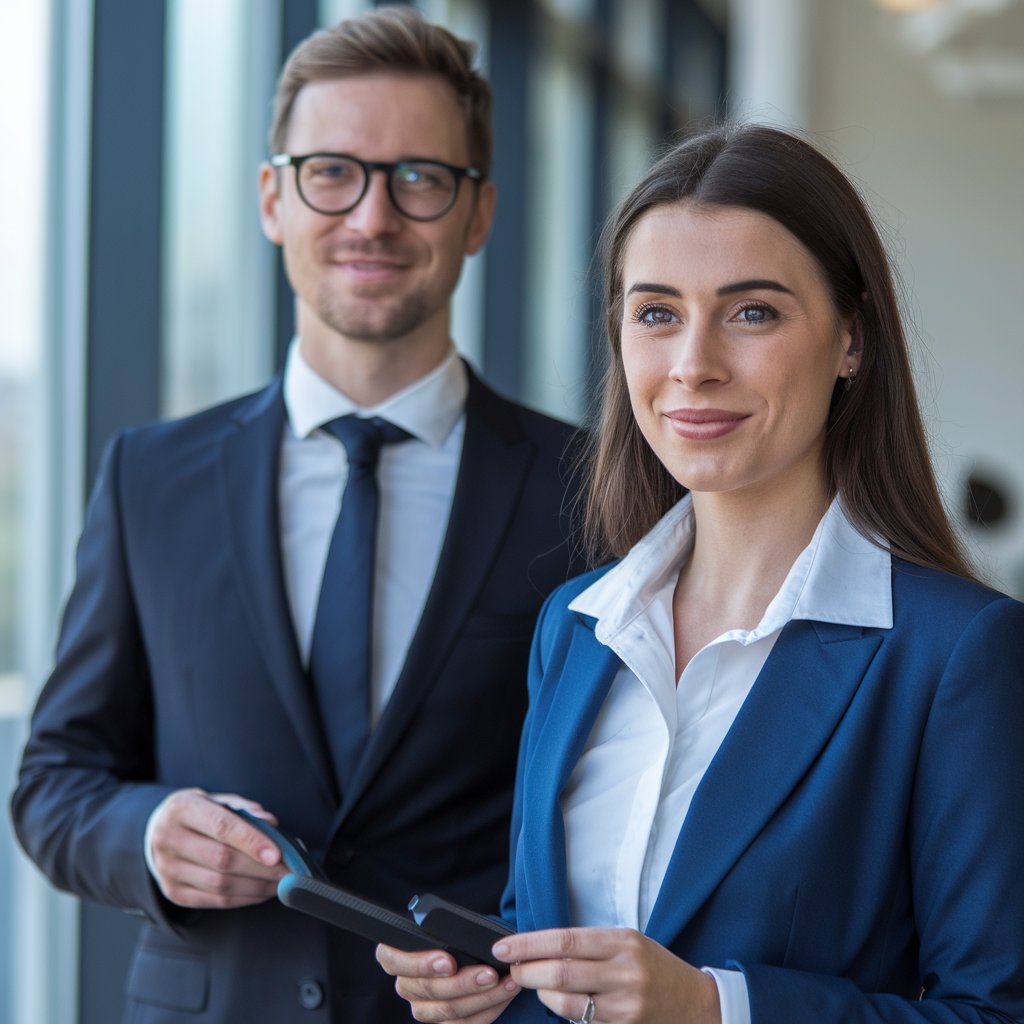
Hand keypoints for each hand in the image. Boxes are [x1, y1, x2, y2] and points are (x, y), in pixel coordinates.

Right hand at [146, 788, 287, 908]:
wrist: (157, 832)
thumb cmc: (198, 814)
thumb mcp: (217, 800)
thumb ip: (245, 809)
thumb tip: (271, 824)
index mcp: (182, 810)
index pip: (221, 827)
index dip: (252, 842)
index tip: (278, 855)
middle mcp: (169, 840)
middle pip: (222, 860)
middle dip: (262, 869)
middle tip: (291, 872)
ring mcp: (168, 870)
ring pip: (220, 885)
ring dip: (257, 887)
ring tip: (282, 883)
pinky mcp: (174, 893)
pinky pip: (214, 901)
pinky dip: (244, 898)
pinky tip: (263, 891)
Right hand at [376, 945, 519, 1022]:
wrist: (468, 955)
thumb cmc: (454, 937)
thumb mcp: (444, 928)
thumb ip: (444, 932)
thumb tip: (464, 935)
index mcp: (396, 957)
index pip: (392, 960)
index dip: (419, 963)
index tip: (448, 961)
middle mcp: (406, 986)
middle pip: (428, 989)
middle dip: (463, 982)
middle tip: (489, 974)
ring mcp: (423, 1009)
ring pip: (448, 1010)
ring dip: (482, 997)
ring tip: (505, 982)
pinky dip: (488, 1009)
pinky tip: (504, 995)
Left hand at [493, 927, 720, 1023]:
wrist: (695, 1003)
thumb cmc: (655, 967)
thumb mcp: (628, 943)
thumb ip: (590, 946)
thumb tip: (542, 948)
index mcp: (623, 941)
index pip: (565, 939)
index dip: (530, 944)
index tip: (505, 946)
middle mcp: (624, 972)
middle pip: (561, 971)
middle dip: (527, 970)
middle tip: (511, 968)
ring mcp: (625, 1005)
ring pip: (566, 1003)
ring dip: (541, 994)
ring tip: (532, 984)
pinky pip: (582, 1022)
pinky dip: (562, 1010)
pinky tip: (557, 1001)